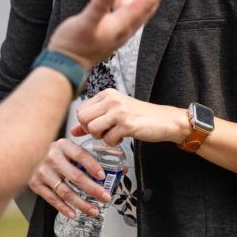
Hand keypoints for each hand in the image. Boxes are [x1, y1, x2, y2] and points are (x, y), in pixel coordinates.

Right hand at [28, 139, 110, 218]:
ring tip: (94, 210)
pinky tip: (74, 214)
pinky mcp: (35, 184)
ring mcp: (42, 171)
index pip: (81, 155)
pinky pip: (52, 199)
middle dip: (93, 189)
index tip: (103, 177)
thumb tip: (122, 170)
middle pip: (76, 176)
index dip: (93, 166)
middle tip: (105, 197)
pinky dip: (64, 208)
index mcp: (63, 145)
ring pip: (65, 191)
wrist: (28, 154)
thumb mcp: (71, 149)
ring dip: (81, 203)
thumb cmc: (57, 153)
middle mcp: (51, 157)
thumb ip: (93, 158)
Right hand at [48, 0, 172, 71]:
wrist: (65, 66)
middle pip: (144, 9)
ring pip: (131, 11)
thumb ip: (99, 5)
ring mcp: (116, 33)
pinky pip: (120, 15)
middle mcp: (123, 30)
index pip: (144, 5)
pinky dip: (119, 1)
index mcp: (121, 25)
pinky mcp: (107, 34)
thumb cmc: (74, 45)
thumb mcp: (85, 22)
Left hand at [71, 89, 190, 146]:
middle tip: (104, 132)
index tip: (99, 126)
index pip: (81, 110)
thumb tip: (72, 131)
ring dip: (101, 137)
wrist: (164, 120)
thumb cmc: (138, 116)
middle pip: (83, 119)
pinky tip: (123, 137)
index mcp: (107, 94)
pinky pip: (108, 139)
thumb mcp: (113, 113)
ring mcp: (119, 111)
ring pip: (93, 129)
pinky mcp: (127, 124)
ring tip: (113, 134)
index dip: (86, 124)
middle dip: (91, 131)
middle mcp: (111, 99)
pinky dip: (113, 142)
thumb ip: (93, 120)